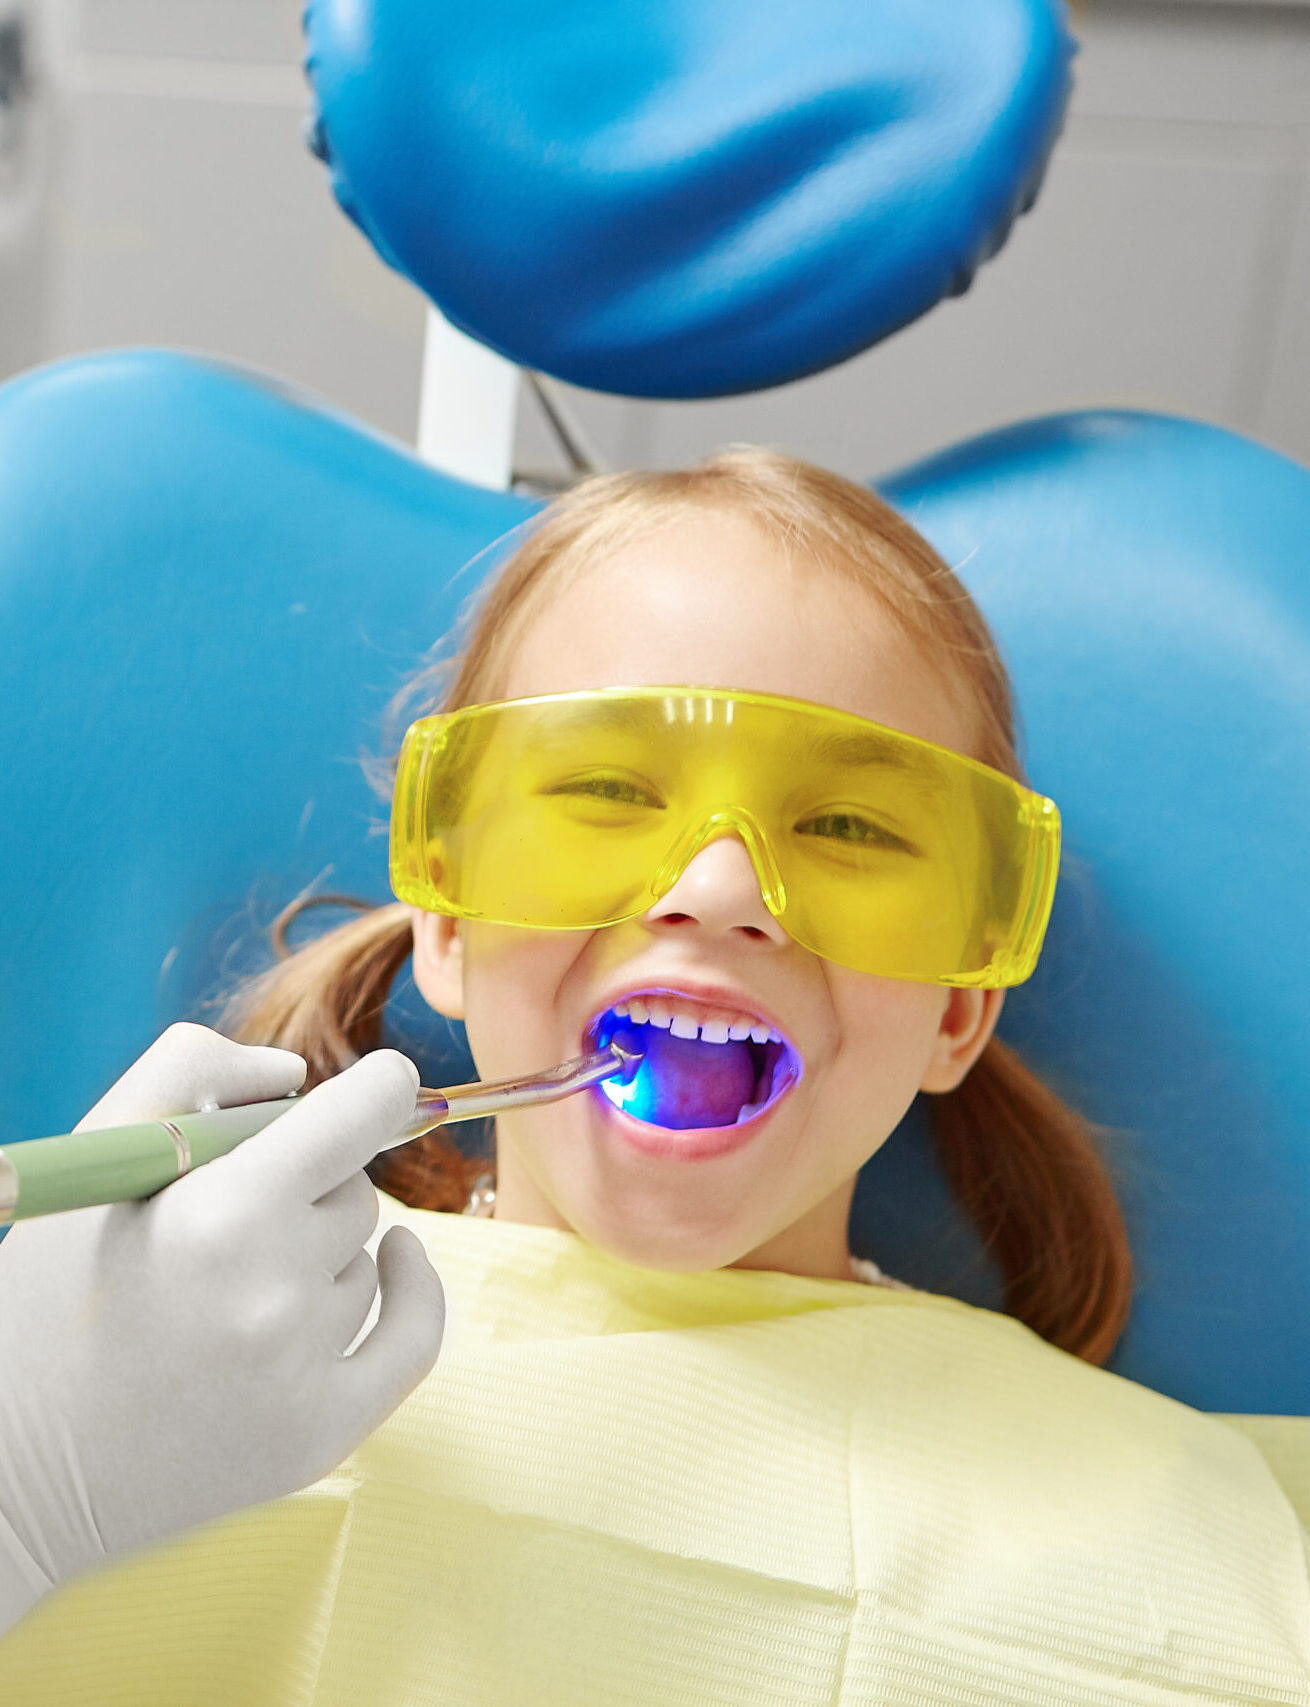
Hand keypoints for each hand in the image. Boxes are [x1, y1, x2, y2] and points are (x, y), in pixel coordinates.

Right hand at [0, 1023, 443, 1629]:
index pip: (360, 1115)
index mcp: (218, 1216)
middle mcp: (271, 1296)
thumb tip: (296, 1074)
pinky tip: (395, 1259)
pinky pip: (415, 1337)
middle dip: (306, 1186)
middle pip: (355, 1189)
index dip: (380, 1085)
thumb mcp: (100, 1155)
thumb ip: (195, 1069)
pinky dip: (411, 1290)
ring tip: (224, 1290)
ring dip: (318, 1254)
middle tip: (223, 1221)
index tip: (381, 1079)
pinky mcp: (319, 1439)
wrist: (12, 1466)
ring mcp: (300, 1376)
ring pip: (365, 1257)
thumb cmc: (47, 1291)